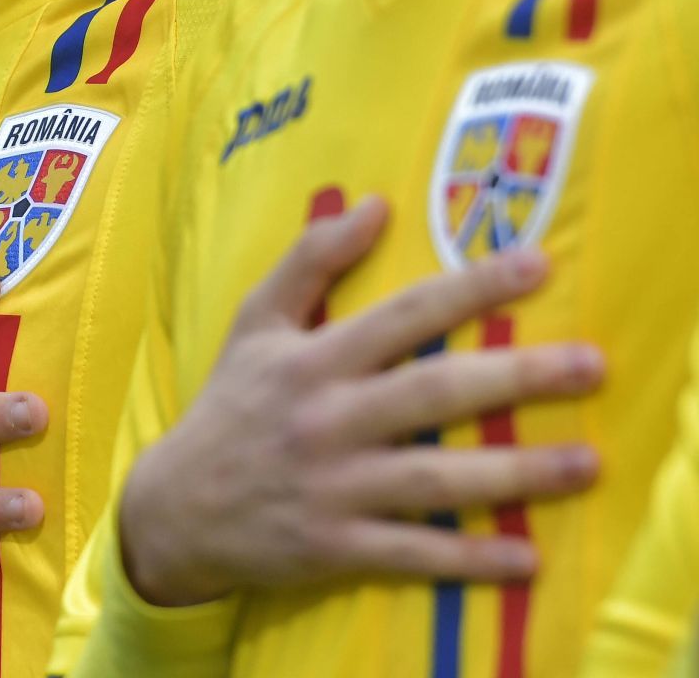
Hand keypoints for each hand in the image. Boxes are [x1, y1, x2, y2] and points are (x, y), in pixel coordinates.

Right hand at [121, 198, 602, 606]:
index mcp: (311, 361)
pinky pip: (410, 553)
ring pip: (433, 479)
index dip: (470, 289)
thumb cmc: (228, 407)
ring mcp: (331, 487)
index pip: (402, 316)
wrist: (174, 508)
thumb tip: (374, 204)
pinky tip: (524, 558)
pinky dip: (466, 559)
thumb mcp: (253, 324)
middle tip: (590, 366)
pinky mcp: (332, 547)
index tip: (537, 266)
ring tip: (584, 463)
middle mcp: (325, 420)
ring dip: (513, 473)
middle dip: (514, 376)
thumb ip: (309, 261)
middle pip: (432, 394)